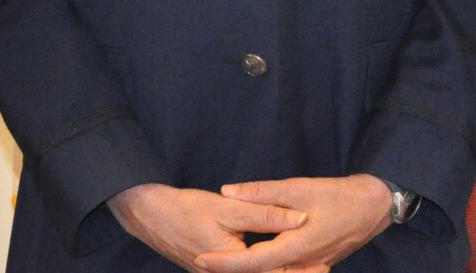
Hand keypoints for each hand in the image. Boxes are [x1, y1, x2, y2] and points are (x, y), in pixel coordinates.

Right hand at [108, 183, 306, 272]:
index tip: (324, 265)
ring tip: (310, 264)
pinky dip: (264, 269)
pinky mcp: (217, 272)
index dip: (301, 271)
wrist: (151, 216)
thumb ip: (266, 214)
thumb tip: (301, 218)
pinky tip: (278, 261)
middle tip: (324, 266)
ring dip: (281, 272)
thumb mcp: (229, 208)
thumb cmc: (187, 210)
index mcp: (233, 266)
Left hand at [194, 175, 393, 272]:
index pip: (252, 261)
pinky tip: (254, 259)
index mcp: (295, 247)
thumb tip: (228, 191)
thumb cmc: (337, 195)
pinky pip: (286, 272)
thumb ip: (262, 192)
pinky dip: (268, 267)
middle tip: (204, 262)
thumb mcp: (298, 187)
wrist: (373, 206)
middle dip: (232, 270)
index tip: (202, 259)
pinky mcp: (314, 264)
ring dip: (249, 269)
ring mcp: (309, 268)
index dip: (225, 262)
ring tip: (223, 261)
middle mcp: (302, 264)